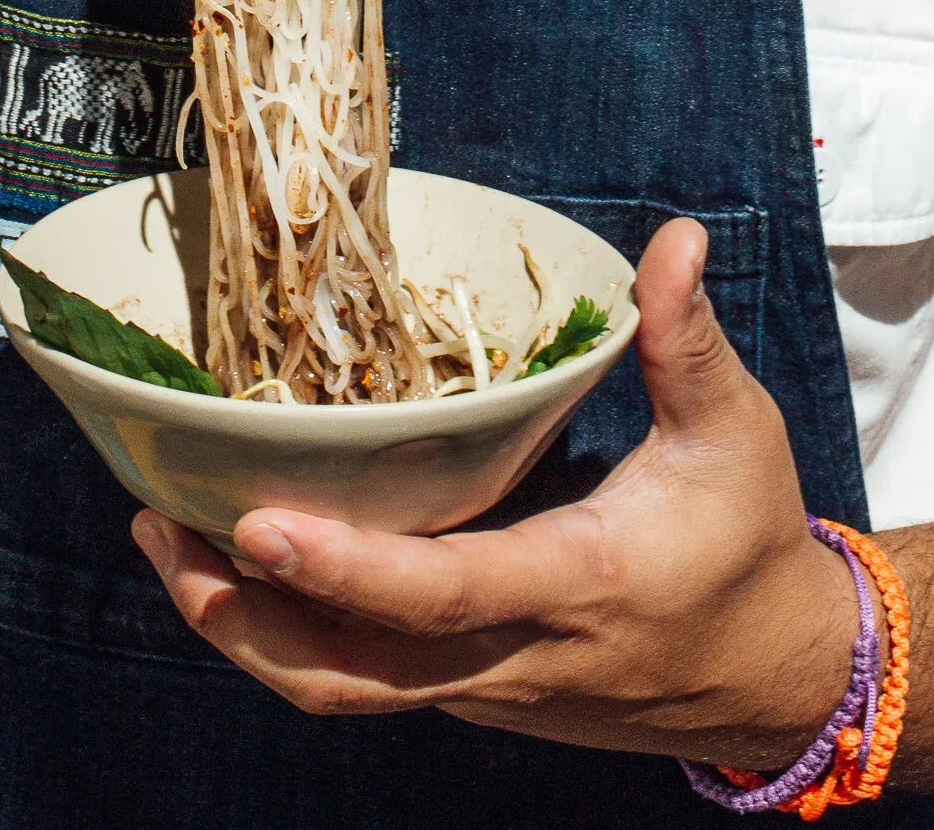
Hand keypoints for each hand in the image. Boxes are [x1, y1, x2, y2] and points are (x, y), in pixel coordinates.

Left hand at [133, 220, 860, 766]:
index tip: (254, 522)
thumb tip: (677, 240)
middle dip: (242, 615)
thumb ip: (689, 338)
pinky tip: (239, 566)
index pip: (440, 597)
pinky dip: (292, 635)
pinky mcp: (471, 693)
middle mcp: (515, 658)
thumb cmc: (748, 540)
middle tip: (158, 529)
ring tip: (167, 544)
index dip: (343, 568)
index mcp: (574, 586)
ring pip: (344, 691)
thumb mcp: (734, 432)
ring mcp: (486, 690)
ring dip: (246, 631)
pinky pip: (364, 682)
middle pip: (353, 672)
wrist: (776, 672)